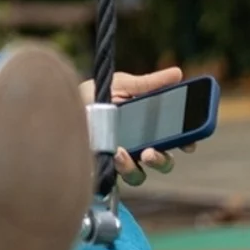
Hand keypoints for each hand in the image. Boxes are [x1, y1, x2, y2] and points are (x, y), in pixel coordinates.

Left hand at [79, 66, 193, 186]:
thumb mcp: (121, 84)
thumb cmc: (94, 95)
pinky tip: (113, 151)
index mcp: (147, 128)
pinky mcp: (101, 167)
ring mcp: (118, 159)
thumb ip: (148, 83)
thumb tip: (178, 73)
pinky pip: (114, 176)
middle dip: (162, 160)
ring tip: (130, 152)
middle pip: (162, 163)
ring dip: (136, 167)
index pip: (173, 141)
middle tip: (152, 151)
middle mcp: (136, 147)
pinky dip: (118, 165)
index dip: (186, 144)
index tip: (189, 143)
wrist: (60, 104)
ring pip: (139, 176)